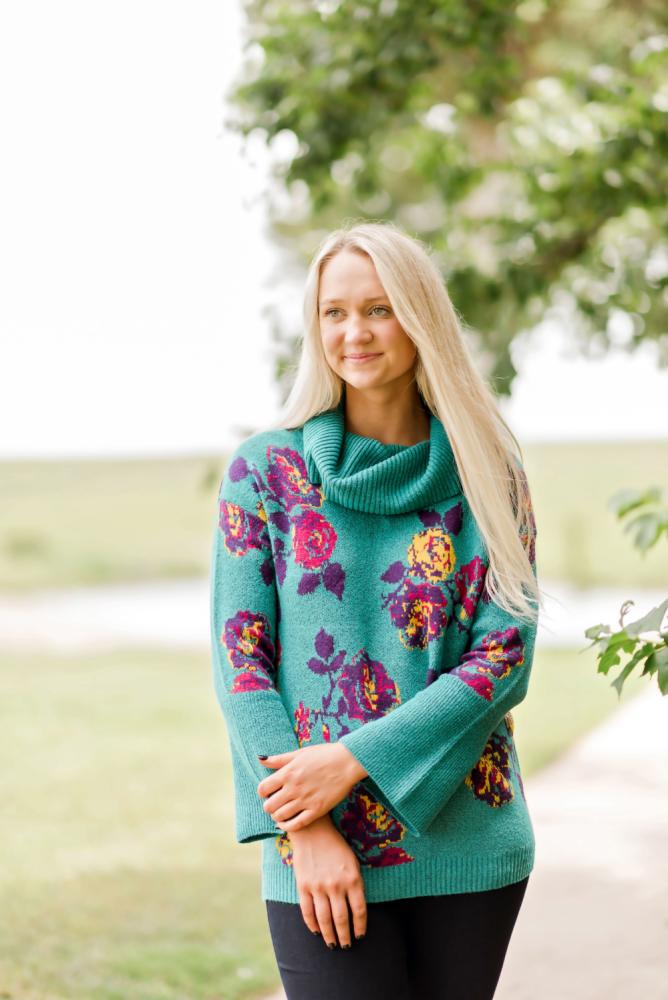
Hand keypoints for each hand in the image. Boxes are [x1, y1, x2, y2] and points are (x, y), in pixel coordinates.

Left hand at [257, 742, 367, 831]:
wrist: (347, 762)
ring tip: (282, 811)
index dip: (263, 792)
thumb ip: (279, 759)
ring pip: (280, 816)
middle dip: (269, 805)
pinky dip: (287, 826)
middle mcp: (294, 788)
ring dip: (277, 815)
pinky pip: (296, 824)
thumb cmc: (323, 754)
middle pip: (269, 806)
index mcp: (288, 772)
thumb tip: (260, 759)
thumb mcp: (299, 753)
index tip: (269, 791)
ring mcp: (305, 800)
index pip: (262, 788)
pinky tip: (287, 823)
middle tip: (276, 802)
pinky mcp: (317, 810)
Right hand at [288, 814, 366, 948]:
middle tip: (346, 946)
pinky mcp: (303, 885)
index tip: (360, 936)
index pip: (359, 910)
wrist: (313, 830)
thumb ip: (355, 884)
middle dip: (344, 936)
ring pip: (324, 919)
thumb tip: (356, 909)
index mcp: (352, 878)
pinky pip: (307, 911)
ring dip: (329, 935)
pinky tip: (316, 931)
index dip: (360, 926)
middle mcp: (336, 885)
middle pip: (341, 918)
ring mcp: (318, 886)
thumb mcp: (352, 861)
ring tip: (332, 944)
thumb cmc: (336, 846)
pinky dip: (312, 924)